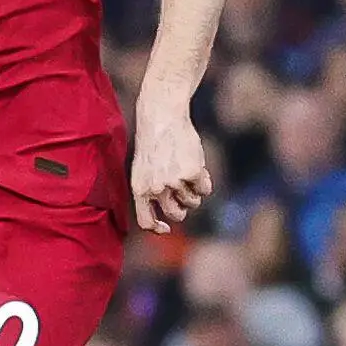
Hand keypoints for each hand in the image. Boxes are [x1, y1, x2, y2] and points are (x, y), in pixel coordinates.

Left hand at [129, 105, 213, 234]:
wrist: (162, 117)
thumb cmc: (153, 142)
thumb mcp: (143, 169)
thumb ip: (151, 191)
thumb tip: (168, 216)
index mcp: (140, 189)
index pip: (146, 221)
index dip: (158, 228)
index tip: (167, 228)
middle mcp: (156, 189)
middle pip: (176, 214)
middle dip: (183, 207)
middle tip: (184, 192)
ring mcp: (174, 182)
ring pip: (193, 202)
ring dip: (195, 191)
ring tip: (188, 171)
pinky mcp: (192, 173)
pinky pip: (205, 189)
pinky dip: (205, 180)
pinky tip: (197, 165)